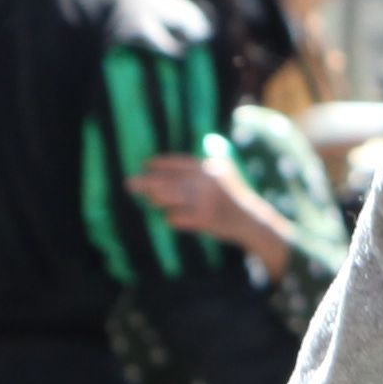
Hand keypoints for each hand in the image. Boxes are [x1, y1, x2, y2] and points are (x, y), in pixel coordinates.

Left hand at [129, 148, 291, 268]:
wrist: (252, 221)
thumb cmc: (232, 197)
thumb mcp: (222, 174)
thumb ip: (201, 168)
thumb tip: (167, 169)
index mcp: (211, 169)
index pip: (181, 162)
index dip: (161, 163)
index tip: (145, 164)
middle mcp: (208, 183)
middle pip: (171, 180)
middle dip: (148, 181)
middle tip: (130, 183)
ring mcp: (207, 202)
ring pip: (172, 197)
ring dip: (157, 198)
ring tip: (149, 199)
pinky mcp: (206, 220)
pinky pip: (180, 218)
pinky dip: (172, 218)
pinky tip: (168, 218)